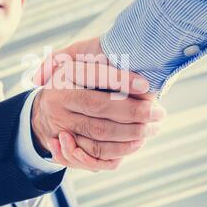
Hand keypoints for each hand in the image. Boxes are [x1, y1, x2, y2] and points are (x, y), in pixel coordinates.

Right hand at [31, 60, 165, 171]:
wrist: (47, 110)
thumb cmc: (73, 79)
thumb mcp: (74, 58)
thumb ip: (91, 52)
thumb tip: (119, 53)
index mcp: (63, 74)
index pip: (93, 75)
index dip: (120, 80)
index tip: (146, 84)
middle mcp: (58, 100)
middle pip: (99, 107)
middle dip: (133, 111)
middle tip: (159, 112)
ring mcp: (60, 124)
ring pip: (99, 132)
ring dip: (130, 133)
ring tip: (152, 128)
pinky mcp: (66, 146)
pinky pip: (94, 153)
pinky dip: (118, 151)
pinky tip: (137, 143)